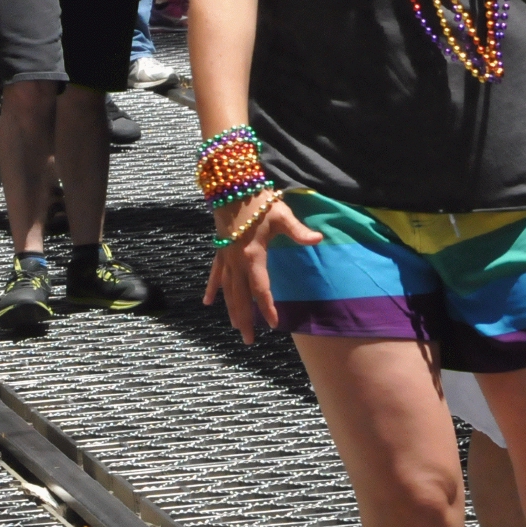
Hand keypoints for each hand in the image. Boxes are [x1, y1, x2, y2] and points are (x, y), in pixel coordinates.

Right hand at [201, 195, 320, 342]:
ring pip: (227, 289)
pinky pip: (215, 274)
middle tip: (249, 340)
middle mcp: (236, 261)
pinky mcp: (220, 250)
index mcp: (252, 256)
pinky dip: (212, 288)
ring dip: (231, 309)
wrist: (231, 186)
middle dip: (245, 318)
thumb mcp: (280, 214)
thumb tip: (317, 239)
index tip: (273, 324)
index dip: (267, 307)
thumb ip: (298, 230)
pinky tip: (207, 302)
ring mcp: (225, 257)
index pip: (260, 288)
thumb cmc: (258, 200)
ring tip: (236, 327)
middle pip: (240, 296)